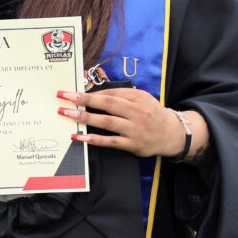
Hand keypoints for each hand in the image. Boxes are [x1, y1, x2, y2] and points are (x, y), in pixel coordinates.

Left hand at [55, 88, 184, 157]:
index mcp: (138, 98)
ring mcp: (134, 130)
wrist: (172, 134)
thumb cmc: (152, 113)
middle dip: (84, 100)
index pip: (111, 94)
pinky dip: (94, 139)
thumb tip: (94, 95)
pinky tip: (80, 137)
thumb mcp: (142, 99)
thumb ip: (122, 96)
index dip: (91, 93)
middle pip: (107, 104)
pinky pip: (110, 142)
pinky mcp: (133, 145)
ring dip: (85, 118)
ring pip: (106, 122)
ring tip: (68, 114)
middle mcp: (136, 112)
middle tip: (65, 97)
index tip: (74, 93)